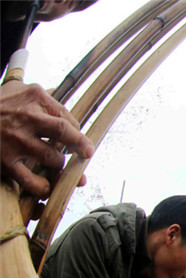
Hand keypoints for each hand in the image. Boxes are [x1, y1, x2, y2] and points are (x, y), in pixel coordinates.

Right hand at [0, 81, 93, 197]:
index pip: (67, 117)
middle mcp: (27, 116)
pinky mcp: (5, 160)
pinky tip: (46, 187)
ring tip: (55, 165)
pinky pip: (31, 180)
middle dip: (80, 146)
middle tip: (86, 154)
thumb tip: (63, 101)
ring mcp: (16, 139)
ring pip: (53, 158)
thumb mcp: (16, 90)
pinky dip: (42, 187)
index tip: (80, 142)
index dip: (77, 133)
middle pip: (64, 132)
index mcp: (34, 97)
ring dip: (58, 165)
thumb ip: (40, 97)